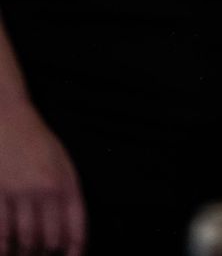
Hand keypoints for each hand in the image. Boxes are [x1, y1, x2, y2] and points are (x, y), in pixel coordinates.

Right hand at [0, 97, 84, 255]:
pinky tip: (5, 249)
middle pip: (50, 237)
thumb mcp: (61, 161)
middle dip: (46, 253)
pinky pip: (2, 232)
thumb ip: (68, 193)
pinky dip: (3, 246)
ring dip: (24, 252)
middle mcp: (47, 189)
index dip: (74, 248)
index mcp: (66, 180)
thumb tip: (69, 232)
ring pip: (26, 239)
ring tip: (23, 253)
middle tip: (41, 255)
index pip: (76, 224)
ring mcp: (21, 192)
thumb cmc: (36, 141)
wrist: (8, 117)